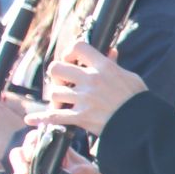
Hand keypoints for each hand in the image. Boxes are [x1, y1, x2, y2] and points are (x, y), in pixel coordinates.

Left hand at [27, 43, 145, 136]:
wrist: (143, 125)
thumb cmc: (139, 101)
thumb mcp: (129, 78)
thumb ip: (114, 65)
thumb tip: (110, 52)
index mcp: (104, 68)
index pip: (78, 47)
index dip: (70, 52)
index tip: (72, 60)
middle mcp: (91, 81)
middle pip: (56, 69)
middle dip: (57, 75)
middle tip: (63, 82)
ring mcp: (84, 99)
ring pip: (54, 93)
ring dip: (56, 97)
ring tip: (63, 101)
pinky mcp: (81, 118)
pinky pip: (54, 116)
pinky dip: (41, 118)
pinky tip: (30, 120)